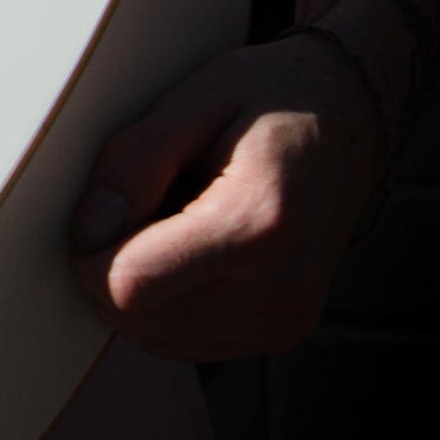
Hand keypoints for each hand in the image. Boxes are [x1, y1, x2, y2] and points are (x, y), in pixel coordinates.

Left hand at [70, 35, 382, 360]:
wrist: (351, 120)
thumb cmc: (269, 99)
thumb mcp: (191, 102)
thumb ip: (131, 165)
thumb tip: (87, 234)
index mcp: (257, 226)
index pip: (129, 285)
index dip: (89, 253)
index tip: (101, 208)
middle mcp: (279, 290)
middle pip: (136, 319)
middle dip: (109, 269)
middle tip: (140, 206)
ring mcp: (285, 320)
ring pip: (152, 337)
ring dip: (138, 288)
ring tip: (172, 222)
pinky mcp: (280, 332)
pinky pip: (181, 339)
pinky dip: (166, 302)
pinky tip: (190, 250)